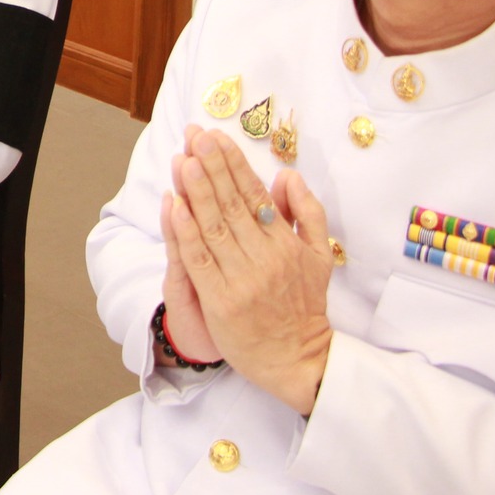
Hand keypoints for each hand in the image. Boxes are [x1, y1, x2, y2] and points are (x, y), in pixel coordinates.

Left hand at [166, 127, 334, 414]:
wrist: (297, 360)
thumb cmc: (305, 306)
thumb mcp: (320, 257)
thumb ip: (307, 213)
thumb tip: (288, 175)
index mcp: (286, 244)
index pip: (255, 195)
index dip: (234, 164)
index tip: (216, 137)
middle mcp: (265, 257)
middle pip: (232, 204)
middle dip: (212, 166)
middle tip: (195, 135)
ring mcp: (242, 278)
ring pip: (214, 226)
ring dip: (197, 191)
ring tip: (183, 159)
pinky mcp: (220, 300)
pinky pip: (199, 259)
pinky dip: (185, 232)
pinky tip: (174, 206)